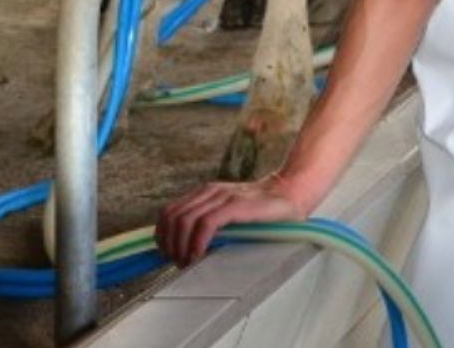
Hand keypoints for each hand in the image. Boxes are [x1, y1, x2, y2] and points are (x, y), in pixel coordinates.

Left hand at [156, 174, 305, 266]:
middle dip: (168, 243)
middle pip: (172, 216)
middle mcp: (210, 191)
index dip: (162, 235)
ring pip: (184, 219)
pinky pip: (206, 223)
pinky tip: (198, 256)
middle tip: (176, 262)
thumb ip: (209, 221)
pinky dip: (196, 242)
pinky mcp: (236, 205)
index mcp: (205, 193)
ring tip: (186, 262)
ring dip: (179, 246)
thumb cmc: (262, 211)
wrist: (291, 194)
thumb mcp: (228, 213)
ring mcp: (223, 196)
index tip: (167, 254)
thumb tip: (184, 247)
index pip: (169, 211)